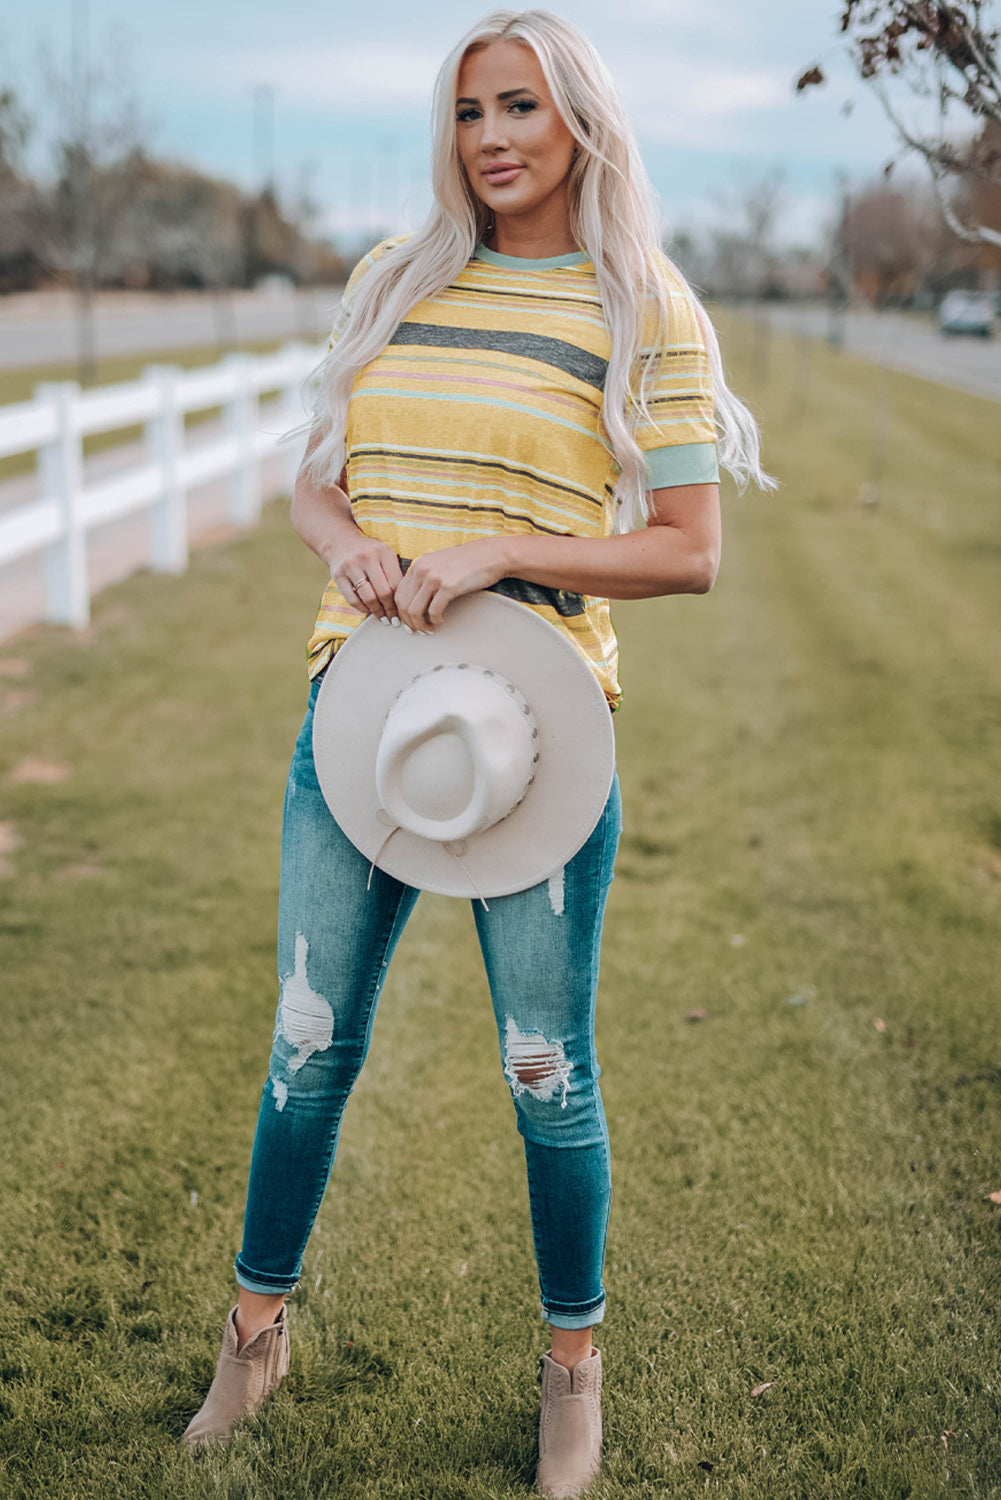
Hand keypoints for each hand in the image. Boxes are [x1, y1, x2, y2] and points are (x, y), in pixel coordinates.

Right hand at [326, 527, 404, 623]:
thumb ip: (395, 572)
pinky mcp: (338, 575)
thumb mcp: (384, 555)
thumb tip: (406, 601)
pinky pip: (352, 599)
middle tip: (393, 619)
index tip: (403, 612)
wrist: (341, 542)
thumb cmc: (369, 552)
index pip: (396, 583)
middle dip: (390, 609)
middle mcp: (367, 557)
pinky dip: (362, 608)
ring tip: (382, 618)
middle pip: (383, 592)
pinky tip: (368, 610)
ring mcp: (351, 566)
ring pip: (368, 597)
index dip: (400, 601)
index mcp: (383, 552)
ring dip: (377, 611)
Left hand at [393, 538, 510, 632]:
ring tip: (429, 628)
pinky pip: (433, 611)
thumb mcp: (440, 563)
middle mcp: (422, 570)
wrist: (491, 555)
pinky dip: (435, 620)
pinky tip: (441, 620)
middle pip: (403, 604)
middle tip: (419, 629)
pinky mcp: (448, 587)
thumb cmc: (469, 561)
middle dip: (409, 622)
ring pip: (414, 610)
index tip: (409, 621)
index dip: (402, 612)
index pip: (399, 594)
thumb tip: (417, 599)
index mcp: (418, 565)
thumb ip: (426, 577)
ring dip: (421, 624)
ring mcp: (434, 578)